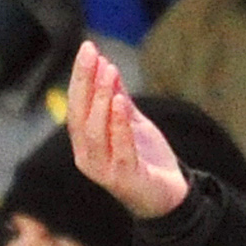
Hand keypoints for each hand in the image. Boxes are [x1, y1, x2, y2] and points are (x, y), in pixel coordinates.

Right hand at [67, 42, 190, 217]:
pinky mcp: (125, 180)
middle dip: (85, 81)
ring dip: (100, 99)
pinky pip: (120, 150)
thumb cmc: (147, 159)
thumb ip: (119, 99)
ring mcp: (104, 171)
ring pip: (95, 132)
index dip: (80, 77)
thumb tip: (106, 66)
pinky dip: (119, 125)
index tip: (88, 48)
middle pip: (79, 116)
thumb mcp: (133, 122)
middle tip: (92, 53)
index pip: (76, 105)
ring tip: (109, 72)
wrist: (170, 196)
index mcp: (86, 143)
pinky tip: (121, 102)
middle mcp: (88, 158)